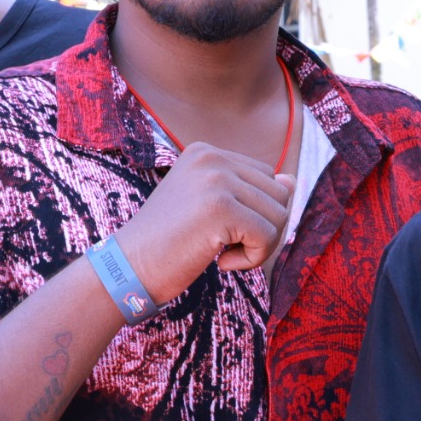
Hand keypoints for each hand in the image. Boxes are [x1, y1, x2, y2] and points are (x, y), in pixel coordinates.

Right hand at [111, 143, 295, 302]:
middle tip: (226, 248)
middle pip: (279, 194)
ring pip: (280, 215)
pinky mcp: (221, 208)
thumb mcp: (209, 209)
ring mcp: (216, 180)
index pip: (266, 177)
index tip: (220, 231)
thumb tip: (292, 180)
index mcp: (205, 151)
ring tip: (222, 254)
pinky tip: (221, 263)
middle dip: (262, 229)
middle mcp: (211, 157)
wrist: (128, 269)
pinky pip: (268, 236)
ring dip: (259, 245)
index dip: (254, 213)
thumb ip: (248, 192)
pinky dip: (252, 259)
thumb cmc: (167, 244)